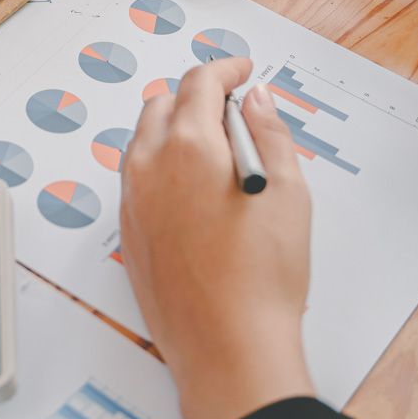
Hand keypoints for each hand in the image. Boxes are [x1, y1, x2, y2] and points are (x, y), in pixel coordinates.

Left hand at [119, 57, 316, 418]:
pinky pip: (138, 179)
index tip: (245, 72)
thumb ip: (270, 133)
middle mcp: (150, 167)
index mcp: (189, 146)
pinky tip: (196, 190)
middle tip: (235, 110)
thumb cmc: (262, 278)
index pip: (200, 82)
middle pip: (164, 105)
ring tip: (218, 149)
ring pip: (145, 141)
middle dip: (198, 96)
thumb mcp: (288, 192)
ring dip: (177, 129)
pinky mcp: (130, 233)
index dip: (227, 70)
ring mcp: (134, 201)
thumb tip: (257, 100)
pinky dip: (163, 165)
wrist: (228, 348)